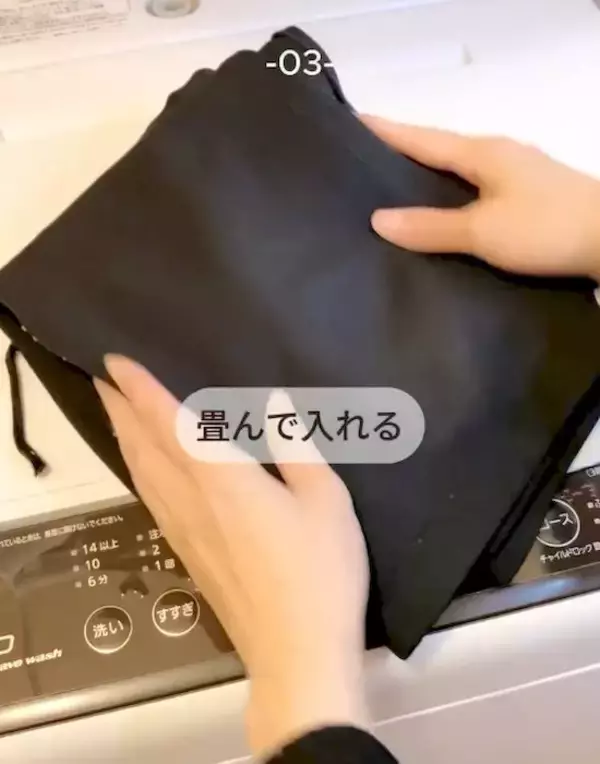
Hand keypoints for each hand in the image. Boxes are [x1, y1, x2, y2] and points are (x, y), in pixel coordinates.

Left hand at [94, 356, 369, 757]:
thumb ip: (296, 445)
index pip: (169, 421)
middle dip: (121, 408)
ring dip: (124, 439)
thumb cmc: (319, 569)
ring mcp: (184, 532)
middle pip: (144, 446)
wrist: (296, 652)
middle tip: (104, 379)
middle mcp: (191, 500)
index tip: (116, 362)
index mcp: (222, 478)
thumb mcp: (326, 499)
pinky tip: (143, 473)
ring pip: (142, 474)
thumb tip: (275, 401)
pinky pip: (151, 500)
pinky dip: (138, 473)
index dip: (140, 389)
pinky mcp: (188, 556)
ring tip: (115, 415)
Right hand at [363, 115, 599, 281]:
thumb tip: (378, 220)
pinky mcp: (530, 198)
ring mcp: (518, 174)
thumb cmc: (544, 227)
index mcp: (483, 152)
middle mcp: (499, 155)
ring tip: (395, 191)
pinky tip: (443, 215)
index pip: (422, 137)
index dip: (387, 131)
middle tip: (365, 162)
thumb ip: (431, 227)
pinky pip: (477, 189)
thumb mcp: (481, 230)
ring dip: (429, 177)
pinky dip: (453, 196)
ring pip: (461, 171)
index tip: (354, 122)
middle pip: (440, 150)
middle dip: (403, 153)